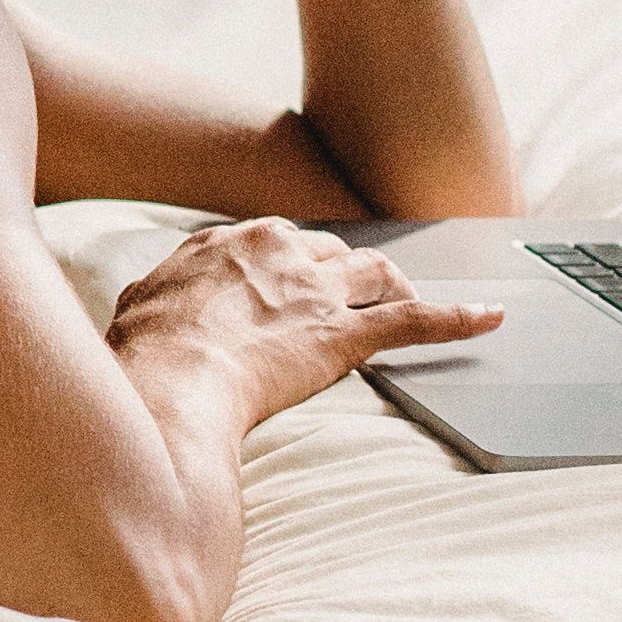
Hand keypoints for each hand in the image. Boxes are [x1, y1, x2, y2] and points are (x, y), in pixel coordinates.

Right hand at [105, 218, 500, 429]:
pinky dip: (457, 319)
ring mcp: (316, 291)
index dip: (288, 265)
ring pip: (375, 273)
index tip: (289, 280)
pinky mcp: (347, 333)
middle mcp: (279, 252)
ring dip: (393, 287)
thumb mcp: (133, 310)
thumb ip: (153, 302)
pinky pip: (415, 321)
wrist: (172, 379)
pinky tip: (488, 319)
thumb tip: (143, 314)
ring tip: (407, 300)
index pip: (275, 242)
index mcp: (227, 243)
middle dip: (343, 274)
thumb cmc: (144, 355)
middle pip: (330, 251)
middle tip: (349, 297)